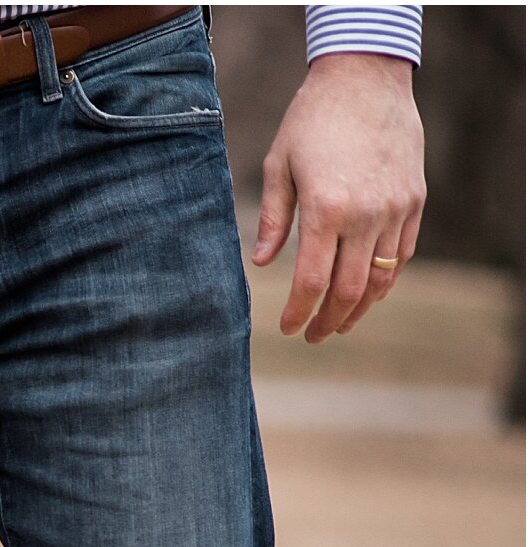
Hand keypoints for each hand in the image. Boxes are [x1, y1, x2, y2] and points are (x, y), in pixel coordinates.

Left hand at [253, 53, 425, 342]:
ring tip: (338, 323)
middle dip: (328, 321)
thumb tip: (262, 264)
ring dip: (359, 309)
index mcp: (326, 209)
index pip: (311, 281)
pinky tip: (365, 291)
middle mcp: (366, 214)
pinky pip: (403, 254)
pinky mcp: (415, 200)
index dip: (298, 313)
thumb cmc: (312, 120)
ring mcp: (396, 208)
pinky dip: (384, 280)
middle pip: (350, 291)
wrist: (366, 79)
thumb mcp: (278, 166)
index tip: (286, 329)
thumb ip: (274, 219)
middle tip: (311, 336)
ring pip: (382, 279)